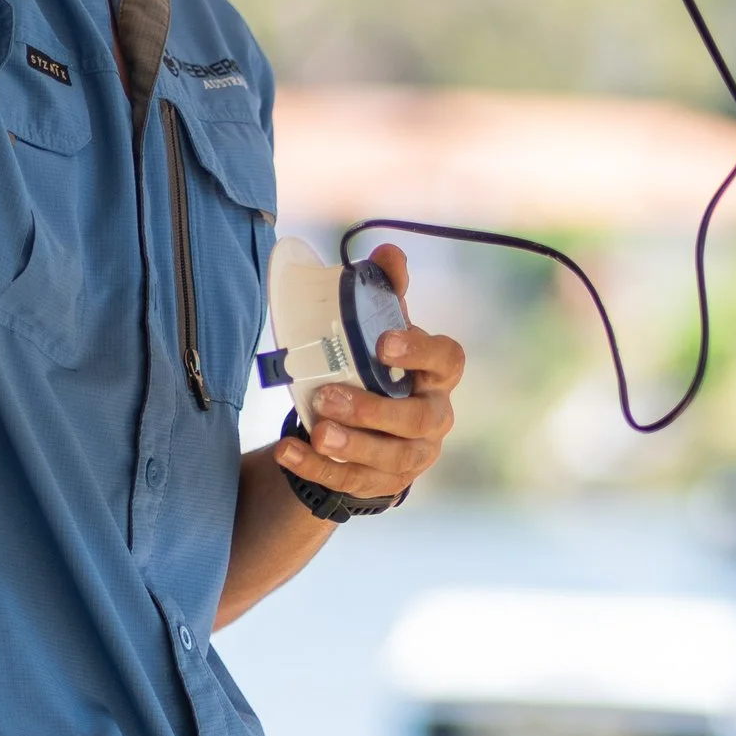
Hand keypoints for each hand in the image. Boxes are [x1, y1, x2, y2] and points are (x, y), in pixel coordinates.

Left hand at [276, 247, 465, 509]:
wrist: (372, 427)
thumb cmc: (380, 369)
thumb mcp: (383, 330)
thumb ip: (387, 292)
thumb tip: (388, 251)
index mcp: (438, 375)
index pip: (448, 361)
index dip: (420, 353)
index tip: (382, 342)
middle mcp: (434, 417)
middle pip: (417, 419)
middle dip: (373, 410)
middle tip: (329, 396)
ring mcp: (413, 456)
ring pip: (390, 459)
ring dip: (352, 445)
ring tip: (317, 431)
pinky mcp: (384, 484)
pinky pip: (353, 481)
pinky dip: (317, 468)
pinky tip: (288, 451)